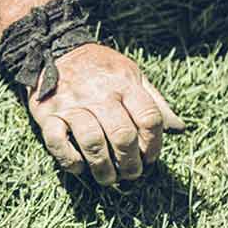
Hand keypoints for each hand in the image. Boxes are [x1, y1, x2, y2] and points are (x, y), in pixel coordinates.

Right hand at [29, 44, 184, 185]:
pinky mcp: (48, 114)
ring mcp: (72, 104)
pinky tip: (80, 167)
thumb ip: (153, 101)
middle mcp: (100, 94)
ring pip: (93, 142)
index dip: (154, 144)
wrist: (54, 48)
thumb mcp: (131, 74)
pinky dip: (70, 160)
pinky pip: (58, 142)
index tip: (150, 158)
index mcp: (125, 84)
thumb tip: (179, 128)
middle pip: (123, 135)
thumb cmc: (99, 67)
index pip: (149, 118)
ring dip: (103, 168)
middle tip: (131, 174)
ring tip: (108, 179)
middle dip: (130, 163)